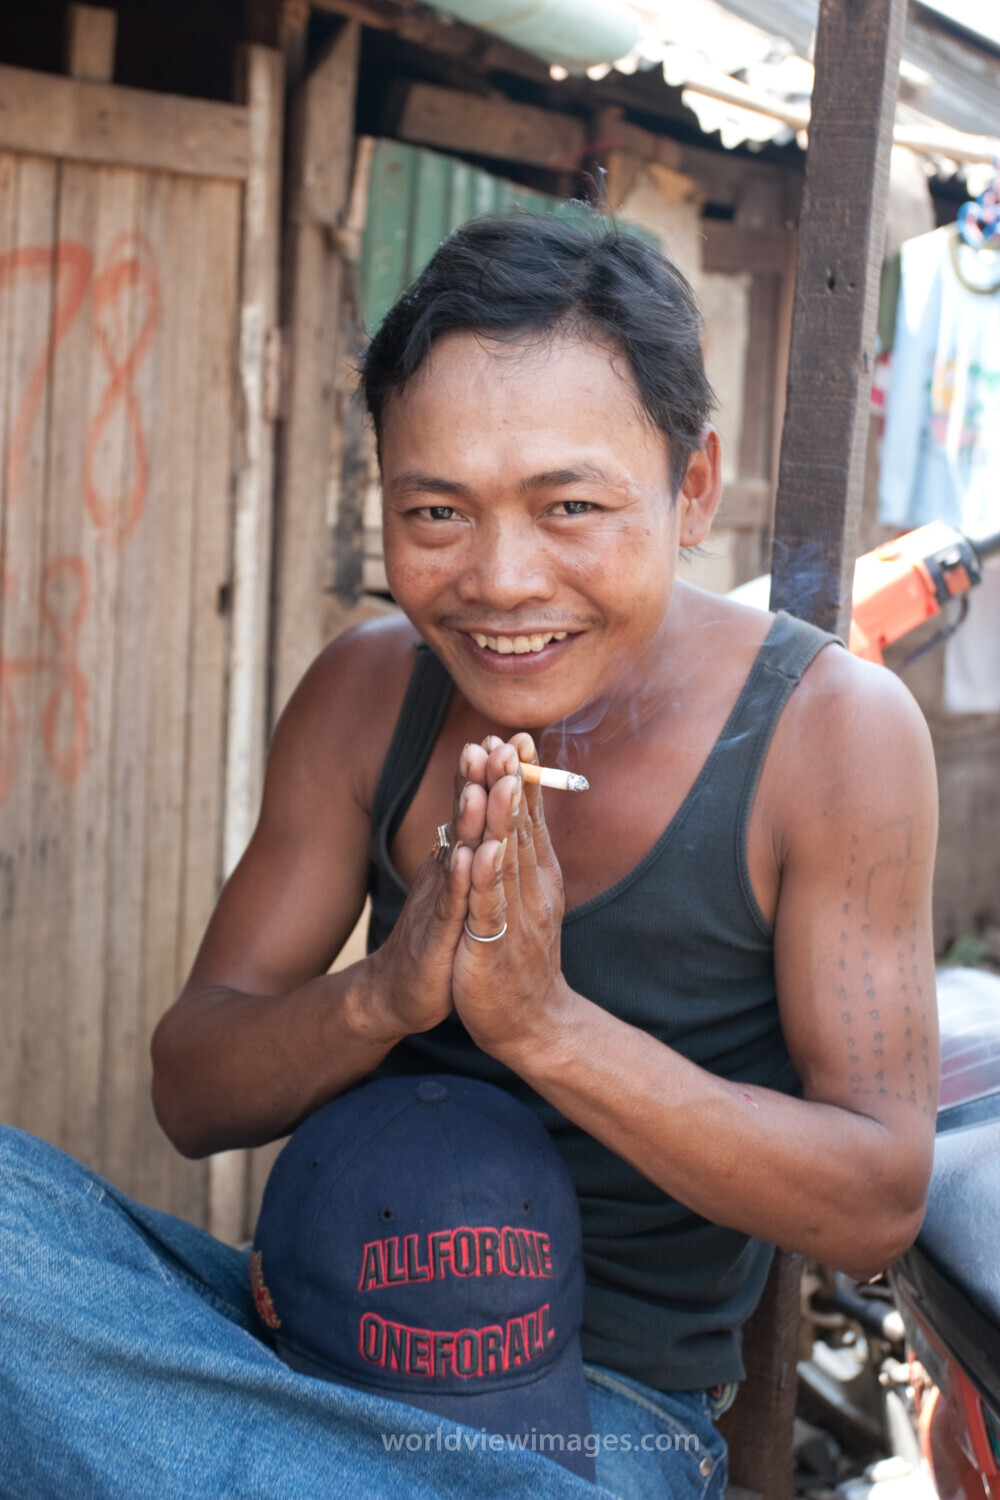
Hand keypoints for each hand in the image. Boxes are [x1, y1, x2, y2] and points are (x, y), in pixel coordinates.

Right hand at [365, 743, 489, 1041]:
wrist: (399, 992)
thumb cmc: (435, 938)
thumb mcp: (455, 889)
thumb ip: (465, 849)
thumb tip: (478, 812)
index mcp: (454, 863)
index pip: (471, 812)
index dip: (484, 775)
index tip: (504, 737)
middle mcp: (443, 874)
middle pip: (461, 822)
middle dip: (476, 782)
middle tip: (490, 743)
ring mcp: (438, 903)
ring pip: (455, 856)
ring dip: (467, 821)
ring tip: (481, 787)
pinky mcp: (436, 938)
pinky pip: (449, 906)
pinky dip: (457, 882)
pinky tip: (464, 858)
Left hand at [450, 735, 571, 1065]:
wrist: (531, 1021)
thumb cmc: (521, 955)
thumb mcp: (524, 898)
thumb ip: (522, 855)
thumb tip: (520, 811)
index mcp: (536, 875)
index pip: (529, 817)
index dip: (522, 777)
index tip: (517, 736)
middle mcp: (531, 888)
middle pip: (520, 828)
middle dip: (512, 783)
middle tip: (507, 740)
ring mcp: (514, 915)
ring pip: (507, 858)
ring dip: (501, 817)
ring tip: (497, 778)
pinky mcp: (493, 945)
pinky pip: (490, 905)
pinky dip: (486, 876)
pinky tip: (481, 849)